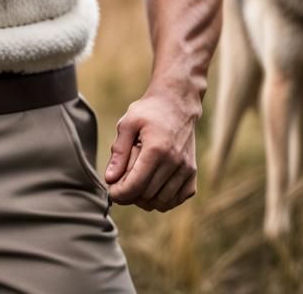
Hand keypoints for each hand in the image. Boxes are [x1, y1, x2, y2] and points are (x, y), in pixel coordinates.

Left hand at [104, 91, 197, 210]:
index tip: (111, 191)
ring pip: (163, 201)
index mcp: (156, 149)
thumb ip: (119, 152)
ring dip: (146, 200)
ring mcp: (186, 168)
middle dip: (130, 196)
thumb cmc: (150, 110)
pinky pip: (179, 198)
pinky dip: (165, 199)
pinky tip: (154, 187)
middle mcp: (174, 161)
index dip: (120, 193)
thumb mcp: (128, 123)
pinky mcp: (193, 172)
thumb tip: (110, 178)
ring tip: (135, 187)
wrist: (177, 102)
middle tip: (121, 186)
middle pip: (148, 195)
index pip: (136, 185)